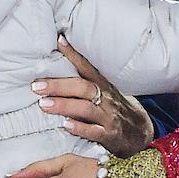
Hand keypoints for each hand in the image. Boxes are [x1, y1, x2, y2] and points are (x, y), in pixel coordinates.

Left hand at [32, 36, 153, 155]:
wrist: (141, 133)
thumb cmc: (115, 111)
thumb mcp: (105, 93)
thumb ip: (85, 85)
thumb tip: (56, 72)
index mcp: (103, 86)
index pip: (87, 67)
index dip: (73, 54)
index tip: (58, 41)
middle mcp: (106, 98)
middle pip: (83, 87)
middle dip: (59, 85)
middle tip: (37, 85)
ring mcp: (109, 117)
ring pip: (86, 108)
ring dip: (64, 105)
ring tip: (44, 104)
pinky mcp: (110, 135)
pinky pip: (95, 131)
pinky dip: (80, 128)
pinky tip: (66, 126)